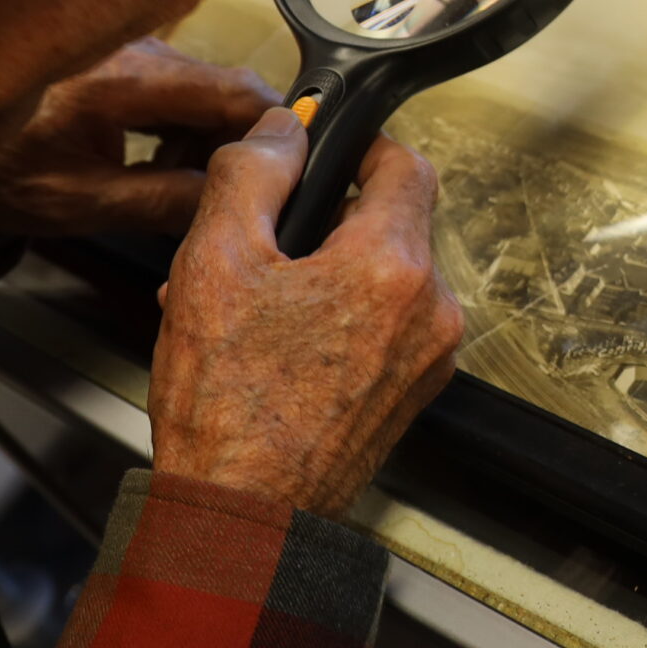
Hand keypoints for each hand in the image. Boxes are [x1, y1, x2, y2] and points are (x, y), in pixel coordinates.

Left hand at [0, 39, 279, 236]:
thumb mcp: (83, 203)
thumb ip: (165, 200)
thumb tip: (234, 199)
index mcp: (124, 82)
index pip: (235, 90)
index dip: (276, 127)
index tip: (291, 163)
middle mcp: (133, 49)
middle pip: (228, 86)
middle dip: (239, 140)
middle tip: (227, 189)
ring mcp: (127, 46)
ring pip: (206, 86)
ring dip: (210, 134)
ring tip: (178, 180)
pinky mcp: (119, 54)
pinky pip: (178, 84)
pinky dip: (184, 122)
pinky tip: (157, 156)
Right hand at [148, 107, 464, 514]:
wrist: (244, 515)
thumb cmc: (230, 409)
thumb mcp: (216, 262)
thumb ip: (252, 176)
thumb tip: (280, 132)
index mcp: (394, 268)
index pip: (407, 166)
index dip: (360, 147)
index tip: (324, 153)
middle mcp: (430, 312)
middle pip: (391, 225)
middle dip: (322, 223)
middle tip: (258, 240)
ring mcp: (426, 359)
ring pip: (380, 280)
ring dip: (318, 276)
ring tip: (244, 304)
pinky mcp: (409, 395)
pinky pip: (379, 330)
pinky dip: (330, 322)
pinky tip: (265, 343)